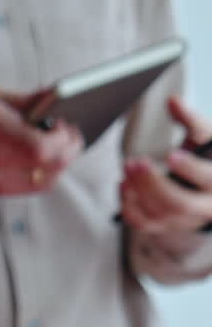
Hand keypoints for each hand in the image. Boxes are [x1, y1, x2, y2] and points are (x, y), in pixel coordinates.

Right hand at [0, 85, 82, 193]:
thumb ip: (23, 99)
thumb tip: (55, 94)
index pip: (40, 147)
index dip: (61, 137)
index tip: (65, 121)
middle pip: (51, 167)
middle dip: (69, 148)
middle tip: (71, 131)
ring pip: (48, 179)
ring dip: (61, 160)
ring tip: (60, 141)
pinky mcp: (0, 191)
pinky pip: (36, 186)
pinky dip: (49, 170)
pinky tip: (49, 154)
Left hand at [120, 96, 211, 232]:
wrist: (207, 187)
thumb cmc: (207, 158)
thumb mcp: (206, 137)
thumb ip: (190, 120)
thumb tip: (173, 101)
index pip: (208, 179)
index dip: (190, 169)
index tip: (172, 156)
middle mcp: (204, 207)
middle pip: (179, 204)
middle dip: (155, 184)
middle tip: (138, 163)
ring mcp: (183, 220)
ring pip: (159, 214)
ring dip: (138, 192)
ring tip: (127, 168)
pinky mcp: (165, 226)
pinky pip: (143, 224)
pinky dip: (128, 207)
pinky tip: (123, 185)